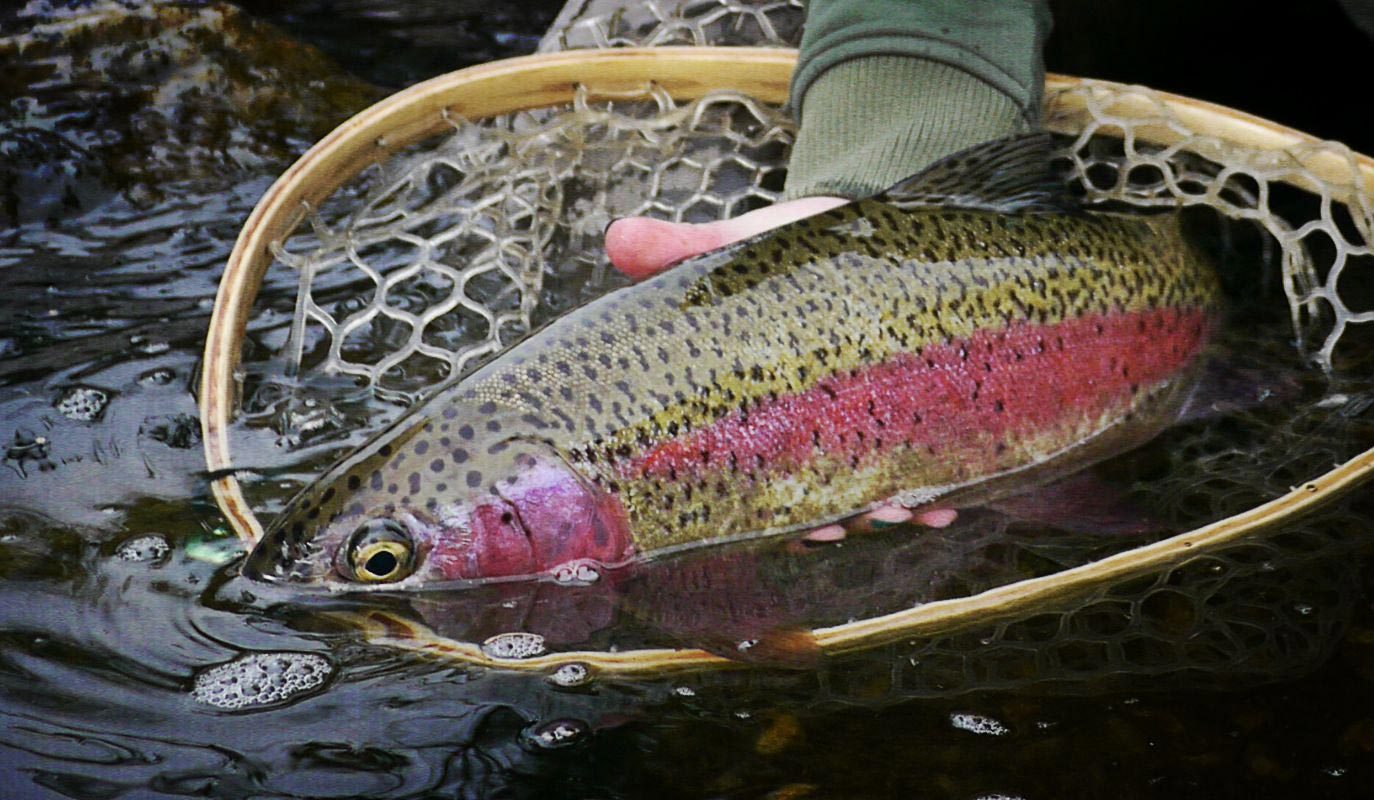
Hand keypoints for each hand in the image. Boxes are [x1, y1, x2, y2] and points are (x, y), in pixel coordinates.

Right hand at [604, 196, 958, 542]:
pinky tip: (946, 504)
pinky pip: (924, 459)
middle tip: (859, 518)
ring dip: (889, 507)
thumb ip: (682, 251)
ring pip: (872, 486)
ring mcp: (865, 419)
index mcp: (762, 408)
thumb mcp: (739, 250)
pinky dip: (938, 486)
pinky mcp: (916, 400)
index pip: (760, 479)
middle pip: (819, 494)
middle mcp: (811, 426)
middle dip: (837, 516)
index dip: (774, 512)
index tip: (797, 523)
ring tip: (906, 511)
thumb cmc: (791, 248)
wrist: (861, 220)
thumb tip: (614, 237)